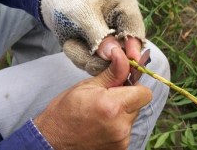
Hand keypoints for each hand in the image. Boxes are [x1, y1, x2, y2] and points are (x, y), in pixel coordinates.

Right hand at [34, 47, 151, 149]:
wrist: (52, 141)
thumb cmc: (64, 111)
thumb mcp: (86, 87)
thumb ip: (112, 73)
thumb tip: (123, 56)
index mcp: (112, 106)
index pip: (144, 93)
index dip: (136, 87)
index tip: (123, 85)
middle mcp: (120, 126)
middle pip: (138, 106)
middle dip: (127, 99)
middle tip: (107, 99)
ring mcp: (121, 140)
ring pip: (131, 119)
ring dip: (121, 114)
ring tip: (101, 114)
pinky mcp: (119, 149)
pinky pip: (125, 132)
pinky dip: (117, 127)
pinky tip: (100, 125)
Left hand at [40, 0, 145, 74]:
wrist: (55, 8)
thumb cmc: (69, 4)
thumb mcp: (82, 16)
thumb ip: (99, 36)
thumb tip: (114, 56)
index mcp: (125, 3)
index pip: (135, 28)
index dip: (133, 47)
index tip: (129, 62)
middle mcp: (124, 23)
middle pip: (126, 51)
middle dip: (102, 57)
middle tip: (82, 49)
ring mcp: (116, 40)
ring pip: (111, 63)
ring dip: (89, 58)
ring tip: (72, 43)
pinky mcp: (106, 52)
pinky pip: (100, 66)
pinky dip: (83, 59)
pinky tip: (73, 46)